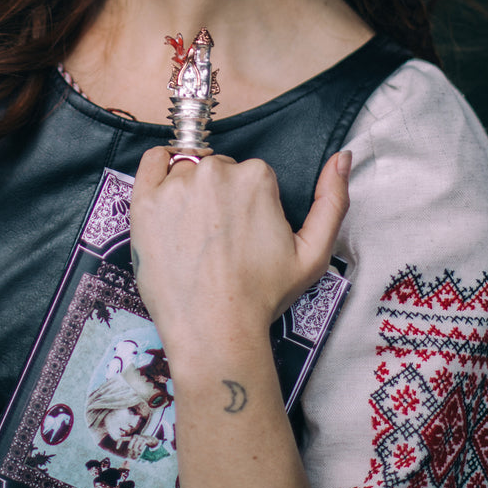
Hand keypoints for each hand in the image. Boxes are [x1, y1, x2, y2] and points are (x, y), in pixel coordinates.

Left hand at [127, 146, 351, 360]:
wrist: (215, 330)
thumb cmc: (262, 295)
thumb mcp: (314, 252)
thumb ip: (334, 200)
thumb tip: (342, 157)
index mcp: (257, 177)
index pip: (250, 174)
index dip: (248, 205)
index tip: (244, 234)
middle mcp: (216, 172)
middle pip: (218, 169)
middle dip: (219, 196)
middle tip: (218, 239)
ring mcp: (177, 185)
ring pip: (187, 169)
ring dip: (189, 192)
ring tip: (193, 236)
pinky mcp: (145, 200)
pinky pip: (151, 162)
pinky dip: (158, 170)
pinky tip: (166, 200)